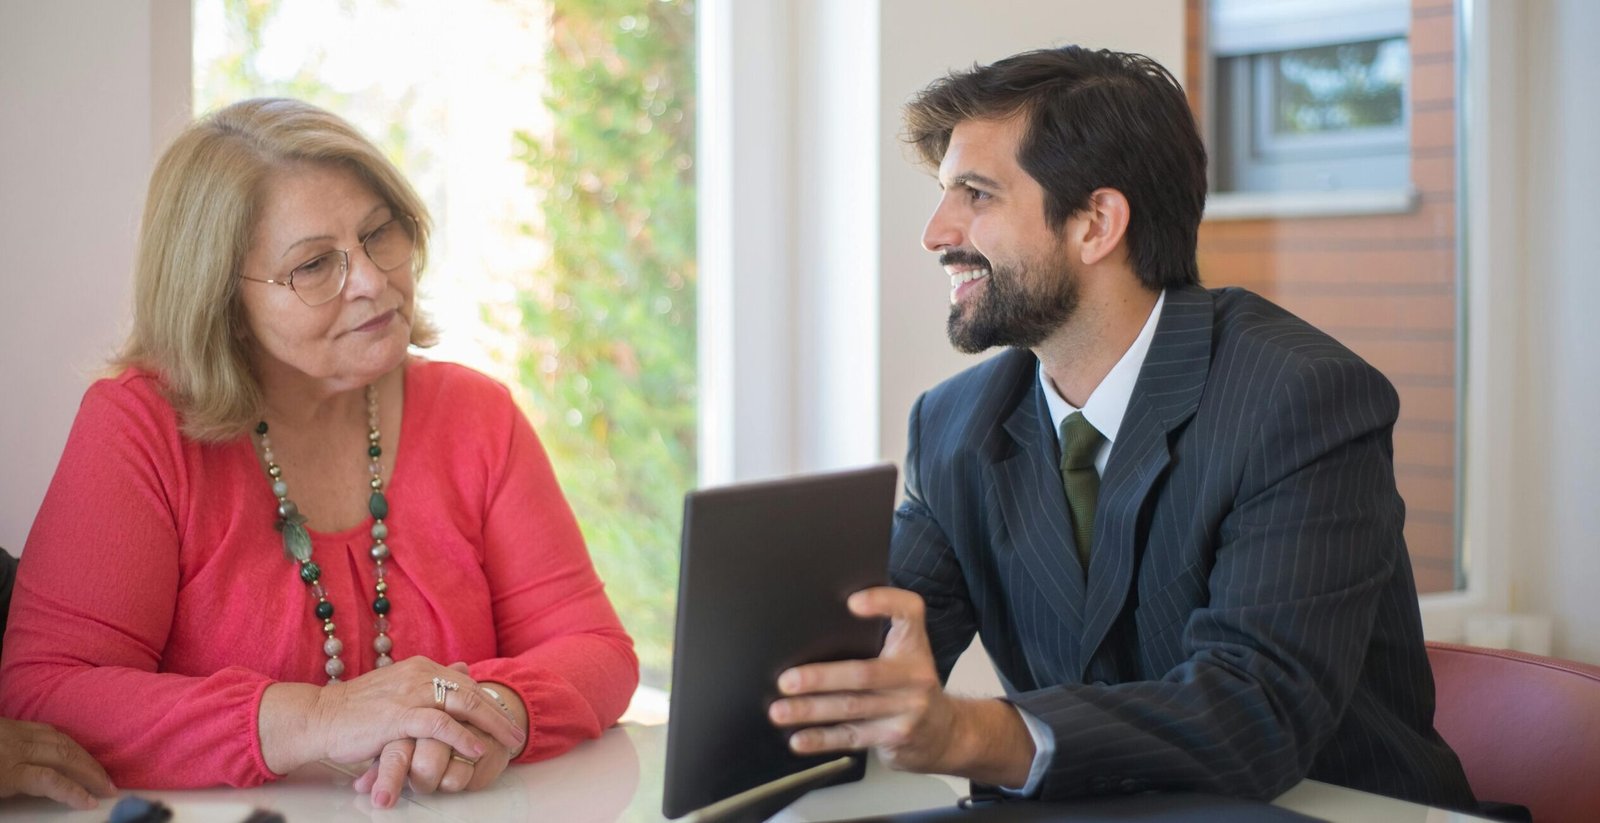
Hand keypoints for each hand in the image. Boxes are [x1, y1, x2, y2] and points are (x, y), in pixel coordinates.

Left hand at [0, 717, 115, 809]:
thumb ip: (21, 791)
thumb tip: (52, 790)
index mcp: (7, 771)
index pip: (49, 779)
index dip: (74, 791)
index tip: (92, 803)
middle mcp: (17, 748)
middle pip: (63, 755)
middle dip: (91, 771)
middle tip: (110, 786)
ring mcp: (16, 732)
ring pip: (61, 739)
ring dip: (85, 756)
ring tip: (100, 772)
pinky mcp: (13, 724)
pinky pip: (48, 729)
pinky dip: (67, 741)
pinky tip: (75, 750)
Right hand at [259, 655, 524, 787]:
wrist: (319, 717)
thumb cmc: (358, 710)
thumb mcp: (399, 688)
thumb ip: (431, 680)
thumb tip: (463, 667)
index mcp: (421, 667)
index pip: (466, 681)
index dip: (490, 700)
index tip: (508, 717)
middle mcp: (419, 674)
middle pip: (471, 691)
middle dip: (499, 714)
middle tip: (518, 733)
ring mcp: (409, 694)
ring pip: (463, 704)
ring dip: (491, 725)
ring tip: (509, 743)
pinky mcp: (398, 716)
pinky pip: (439, 725)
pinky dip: (462, 737)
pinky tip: (477, 749)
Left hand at [767, 587, 1032, 784]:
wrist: (947, 732)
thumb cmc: (911, 684)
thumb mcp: (907, 654)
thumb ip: (879, 636)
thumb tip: (816, 629)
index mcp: (914, 644)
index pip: (908, 612)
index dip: (883, 602)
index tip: (852, 602)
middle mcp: (915, 675)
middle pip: (864, 673)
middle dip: (822, 678)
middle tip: (787, 680)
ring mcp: (908, 709)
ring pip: (852, 708)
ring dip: (811, 710)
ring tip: (780, 711)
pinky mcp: (896, 736)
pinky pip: (853, 737)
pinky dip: (823, 738)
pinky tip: (799, 739)